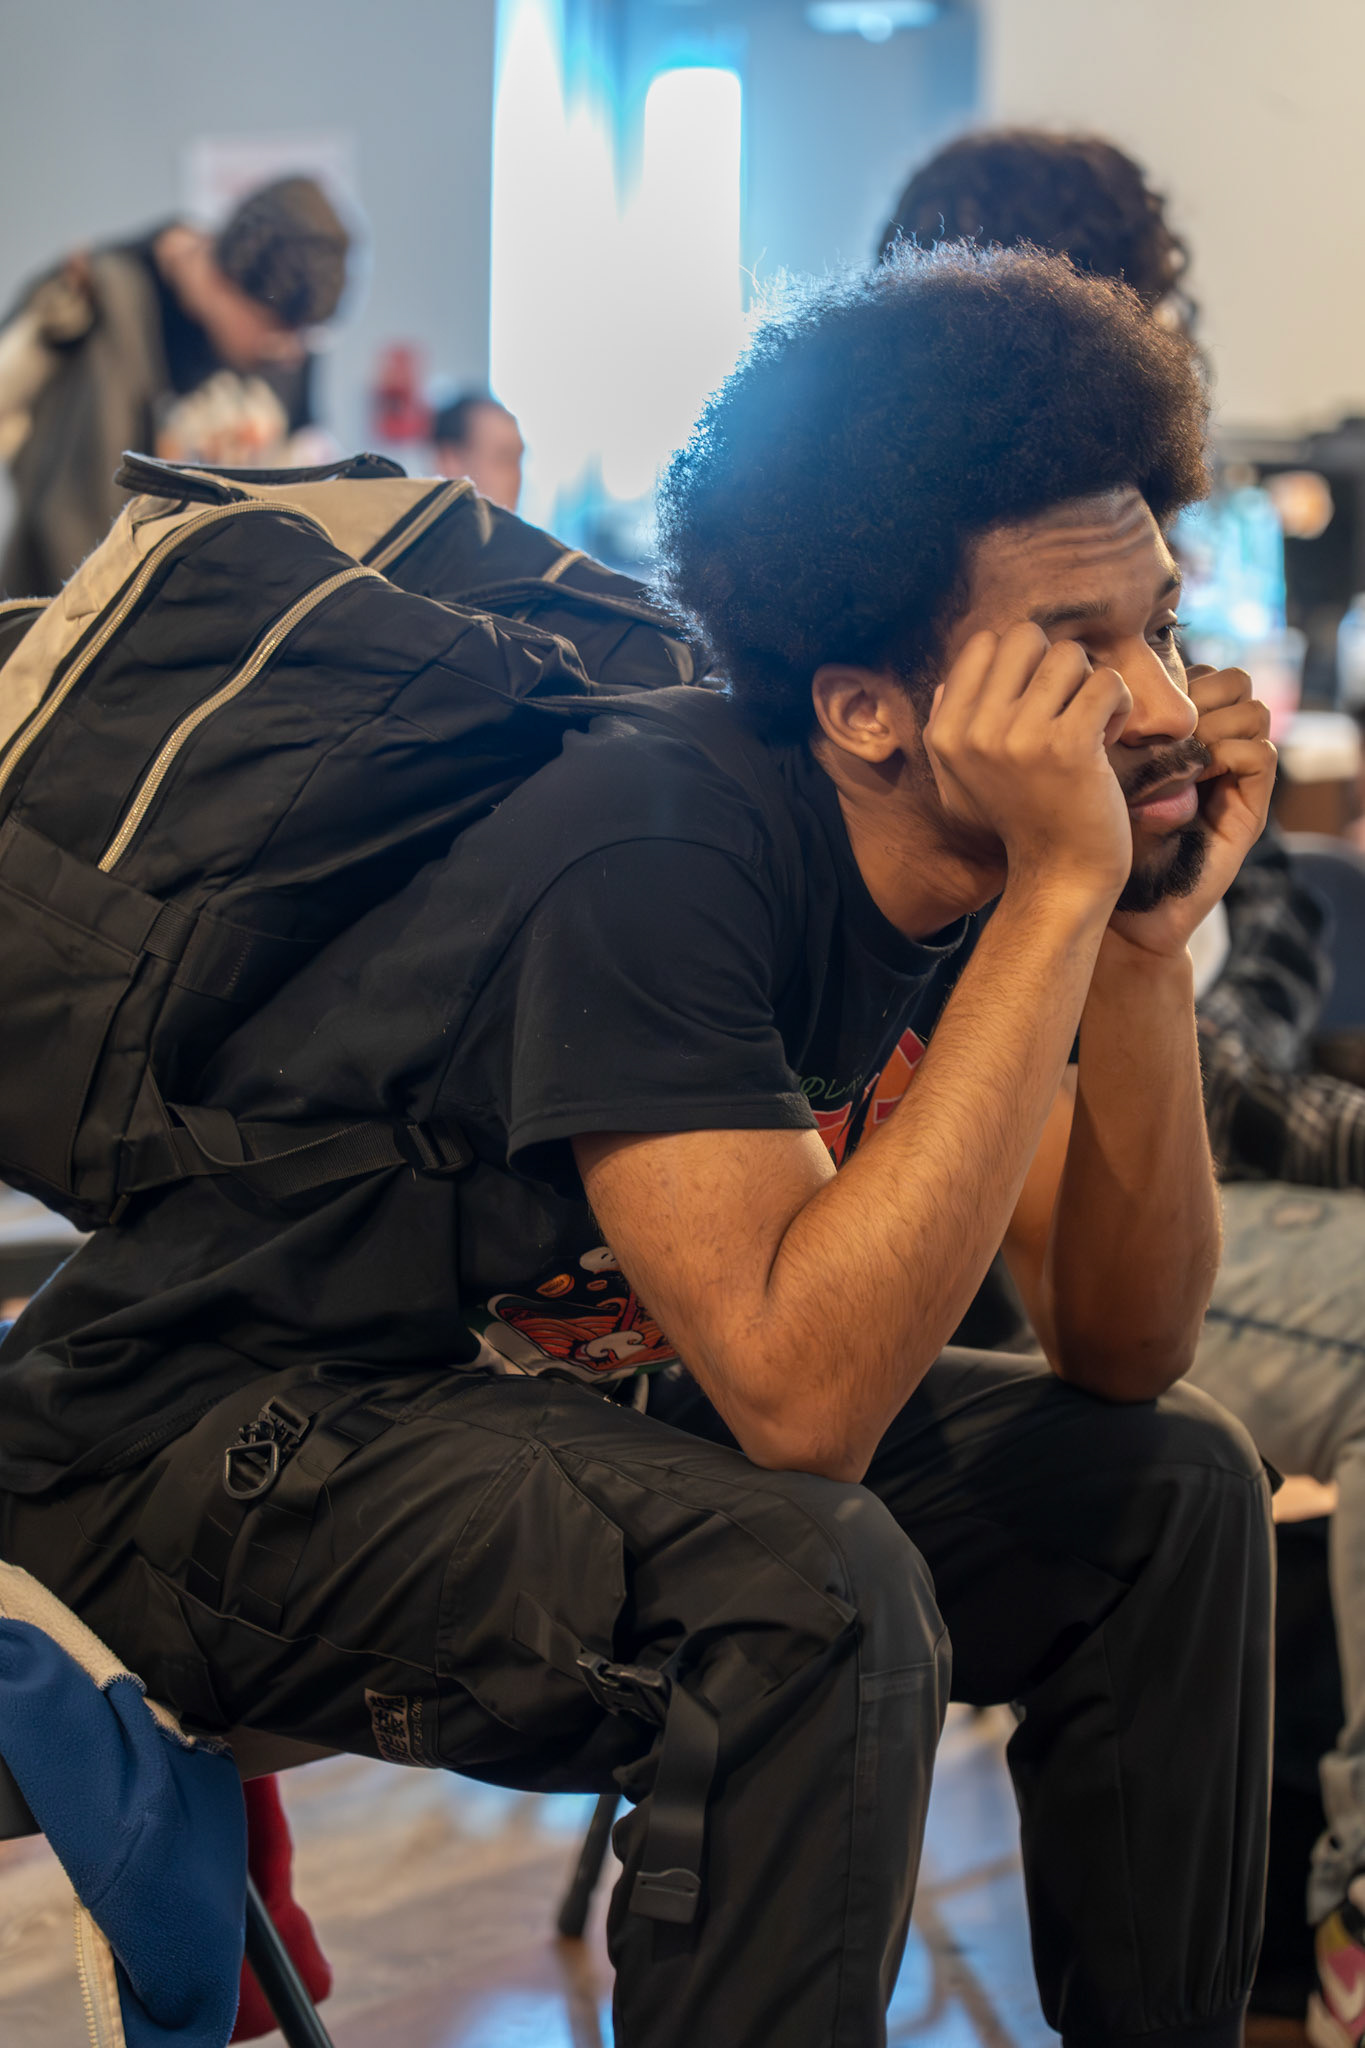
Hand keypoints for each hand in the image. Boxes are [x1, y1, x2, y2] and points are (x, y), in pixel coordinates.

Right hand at [924, 623, 1133, 906]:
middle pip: (1026, 637)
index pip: (984, 643)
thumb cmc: (1020, 824)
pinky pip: (1106, 683)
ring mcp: (1019, 737)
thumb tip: (948, 683)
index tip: (1034, 704)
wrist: (1059, 875)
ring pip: (1069, 656)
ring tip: (1090, 726)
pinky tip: (1109, 739)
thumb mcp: (960, 782)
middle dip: (1056, 666)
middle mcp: (975, 731)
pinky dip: (1120, 706)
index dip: (1020, 663)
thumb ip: (948, 730)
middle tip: (1067, 708)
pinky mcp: (1067, 746)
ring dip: (1090, 686)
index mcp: (946, 732)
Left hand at [1108, 666, 1274, 957]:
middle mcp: (1209, 748)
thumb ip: (1104, 720)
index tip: (1133, 709)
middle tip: (1160, 730)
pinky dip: (1228, 754)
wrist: (1105, 902)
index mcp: (1174, 732)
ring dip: (1214, 723)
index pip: (1198, 671)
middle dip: (1199, 694)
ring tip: (1174, 756)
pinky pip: (1261, 755)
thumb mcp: (1090, 765)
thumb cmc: (1085, 833)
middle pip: (1233, 681)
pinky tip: (1190, 775)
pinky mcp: (1246, 810)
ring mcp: (1231, 778)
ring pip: (1253, 711)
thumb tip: (1102, 673)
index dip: (1172, 679)